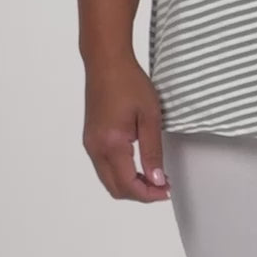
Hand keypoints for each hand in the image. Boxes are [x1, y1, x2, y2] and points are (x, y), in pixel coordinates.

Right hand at [82, 56, 170, 201]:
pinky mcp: (90, 138)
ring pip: (108, 180)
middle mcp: (96, 148)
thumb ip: (153, 152)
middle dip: (140, 194)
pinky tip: (136, 165)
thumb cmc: (128, 81)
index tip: (166, 190)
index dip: (149, 194)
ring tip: (153, 177)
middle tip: (162, 186)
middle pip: (115, 189)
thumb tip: (157, 180)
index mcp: (111, 144)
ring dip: (129, 184)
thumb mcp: (150, 116)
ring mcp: (90, 144)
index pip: (128, 185)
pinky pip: (103, 167)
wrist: (107, 62)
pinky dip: (120, 173)